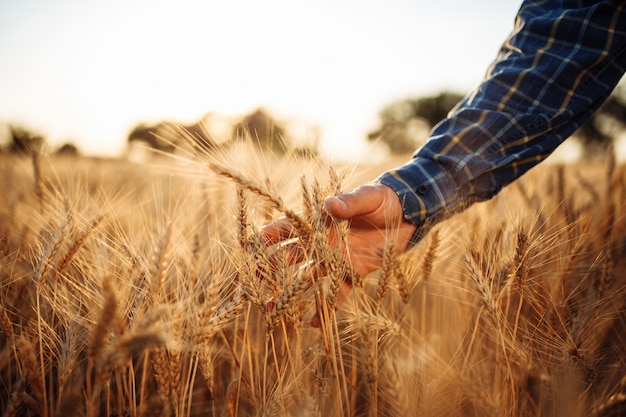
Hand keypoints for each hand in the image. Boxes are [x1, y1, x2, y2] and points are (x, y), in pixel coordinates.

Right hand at [261, 183, 416, 325]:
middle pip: (288, 257)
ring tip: (270, 309)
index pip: (287, 228)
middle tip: (249, 285)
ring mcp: (335, 260)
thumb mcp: (368, 197)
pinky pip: (337, 294)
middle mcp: (322, 242)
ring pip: (305, 278)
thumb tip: (330, 204)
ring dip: (289, 292)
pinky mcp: (353, 273)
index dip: (267, 237)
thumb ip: (349, 202)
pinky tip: (315, 324)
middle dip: (268, 270)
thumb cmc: (383, 200)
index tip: (249, 248)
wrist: (408, 215)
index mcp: (319, 221)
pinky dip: (326, 308)